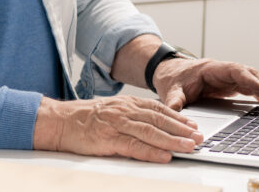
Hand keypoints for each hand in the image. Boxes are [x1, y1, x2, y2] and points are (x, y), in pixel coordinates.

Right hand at [32, 95, 203, 162]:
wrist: (60, 121)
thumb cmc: (86, 119)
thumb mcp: (113, 111)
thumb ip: (133, 116)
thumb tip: (156, 125)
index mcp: (127, 103)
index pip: (158, 109)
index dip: (178, 117)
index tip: (193, 125)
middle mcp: (124, 111)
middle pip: (159, 120)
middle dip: (181, 129)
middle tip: (199, 136)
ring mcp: (116, 124)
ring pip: (150, 132)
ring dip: (172, 140)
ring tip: (188, 146)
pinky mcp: (108, 139)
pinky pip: (133, 146)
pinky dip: (151, 151)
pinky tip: (164, 155)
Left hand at [154, 58, 258, 110]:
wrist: (168, 71)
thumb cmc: (172, 77)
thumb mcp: (170, 89)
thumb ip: (174, 100)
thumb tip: (174, 111)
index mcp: (212, 68)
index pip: (237, 71)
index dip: (252, 81)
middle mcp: (223, 71)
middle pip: (249, 75)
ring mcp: (228, 78)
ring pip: (252, 81)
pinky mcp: (229, 86)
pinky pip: (249, 88)